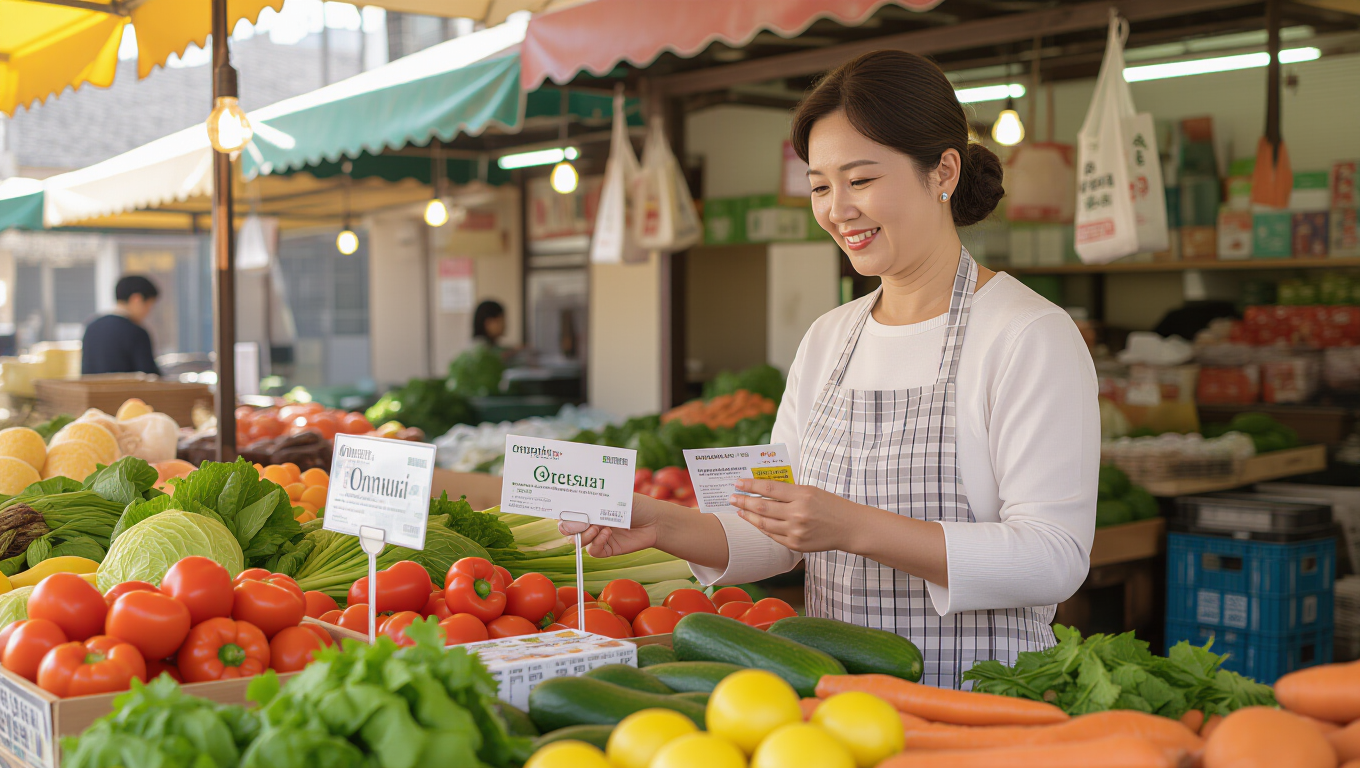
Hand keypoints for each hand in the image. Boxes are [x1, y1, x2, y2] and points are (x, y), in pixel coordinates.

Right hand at [558, 493, 662, 557]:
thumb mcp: (613, 499)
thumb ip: (594, 504)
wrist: (655, 520)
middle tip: (579, 522)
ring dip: (583, 535)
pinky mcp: (606, 548)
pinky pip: (592, 550)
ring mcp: (596, 536)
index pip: (566, 511)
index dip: (560, 512)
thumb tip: (576, 510)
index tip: (562, 510)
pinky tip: (607, 533)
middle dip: (568, 526)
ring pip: (576, 541)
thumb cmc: (635, 504)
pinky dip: (596, 543)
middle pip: (566, 528)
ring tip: (596, 527)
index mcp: (588, 506)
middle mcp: (589, 521)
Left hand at [729, 479, 859, 552]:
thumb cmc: (830, 505)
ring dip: (749, 516)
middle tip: (732, 497)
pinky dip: (761, 528)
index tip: (738, 482)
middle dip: (744, 501)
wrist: (849, 528)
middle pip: (762, 506)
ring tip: (740, 510)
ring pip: (764, 523)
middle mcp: (798, 514)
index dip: (751, 485)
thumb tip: (763, 488)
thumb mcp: (811, 491)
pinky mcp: (796, 545)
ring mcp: (796, 531)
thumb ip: (789, 491)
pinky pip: (772, 536)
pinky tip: (755, 522)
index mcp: (802, 495)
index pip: (770, 488)